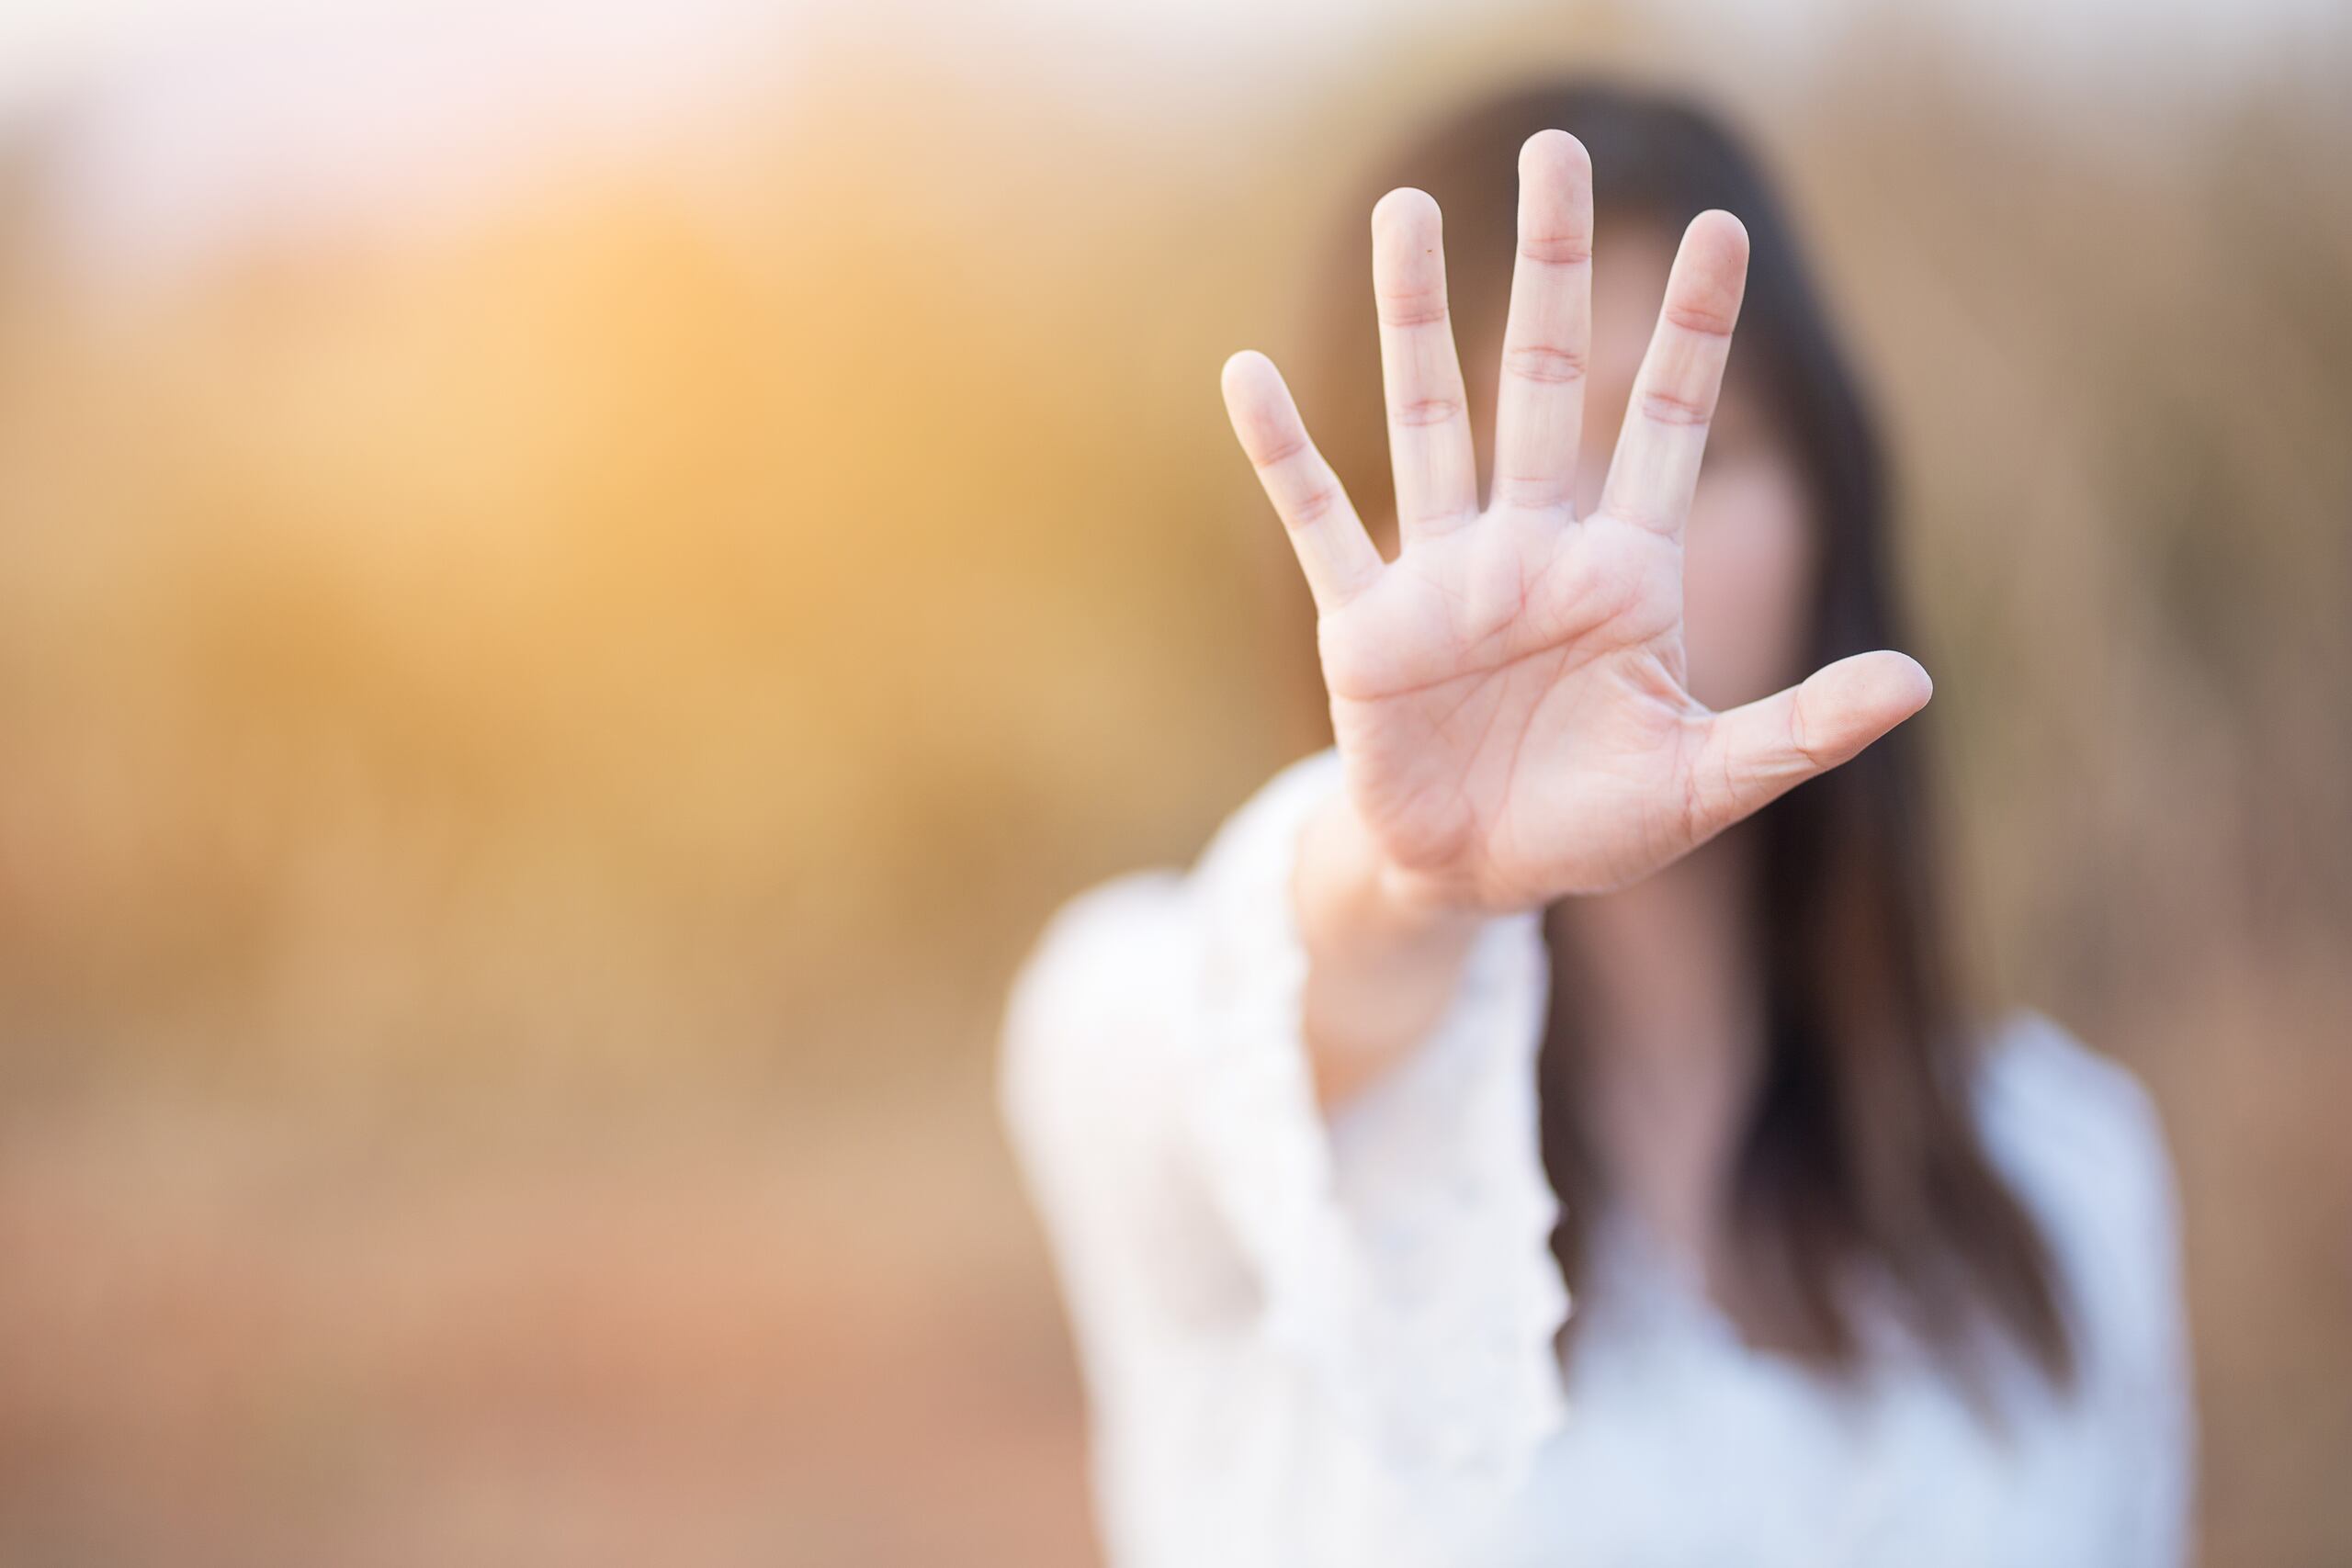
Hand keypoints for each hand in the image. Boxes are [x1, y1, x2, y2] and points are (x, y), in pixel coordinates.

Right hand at [1221, 131, 1930, 912]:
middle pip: (1543, 381)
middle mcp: (1532, 549)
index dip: (1691, 332)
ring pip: (1430, 420)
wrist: (1475, 875)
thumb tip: (1916, 681)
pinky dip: (1284, 454)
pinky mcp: (1366, 626)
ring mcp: (1444, 578)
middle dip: (1552, 269)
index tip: (1720, 231)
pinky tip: (1245, 375)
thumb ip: (1798, 729)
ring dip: (1414, 318)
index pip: (1666, 425)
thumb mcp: (1705, 782)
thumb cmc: (1594, 823)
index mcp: (1623, 572)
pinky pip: (1323, 521)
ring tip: (1401, 210)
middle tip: (1556, 153)